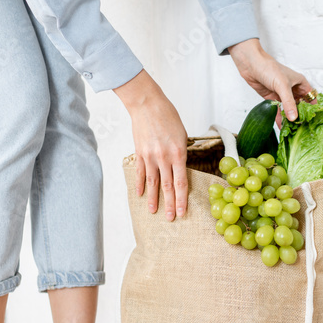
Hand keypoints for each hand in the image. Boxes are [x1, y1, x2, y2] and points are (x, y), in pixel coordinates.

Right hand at [114, 70, 188, 220]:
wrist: (147, 104)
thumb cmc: (168, 116)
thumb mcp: (182, 134)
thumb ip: (181, 153)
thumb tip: (180, 167)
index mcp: (179, 154)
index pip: (181, 183)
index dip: (182, 200)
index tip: (182, 213)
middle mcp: (164, 158)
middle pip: (168, 187)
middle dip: (170, 205)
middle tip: (170, 219)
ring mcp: (150, 157)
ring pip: (153, 183)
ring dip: (154, 199)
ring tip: (154, 212)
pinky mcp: (139, 153)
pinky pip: (140, 173)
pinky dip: (140, 185)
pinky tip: (140, 195)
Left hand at [228, 38, 312, 122]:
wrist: (251, 65)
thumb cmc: (269, 68)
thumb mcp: (282, 85)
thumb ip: (288, 102)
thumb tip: (294, 117)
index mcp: (300, 83)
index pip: (311, 98)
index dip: (313, 108)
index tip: (313, 120)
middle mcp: (293, 90)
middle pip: (301, 106)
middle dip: (302, 116)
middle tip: (303, 129)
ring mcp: (283, 95)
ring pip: (290, 110)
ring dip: (290, 119)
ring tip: (293, 130)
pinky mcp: (273, 99)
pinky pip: (279, 111)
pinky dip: (280, 119)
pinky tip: (282, 127)